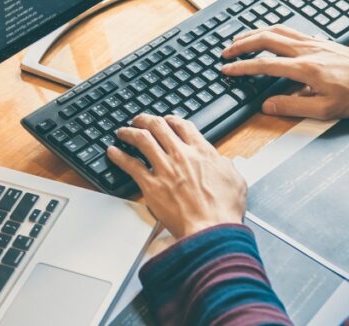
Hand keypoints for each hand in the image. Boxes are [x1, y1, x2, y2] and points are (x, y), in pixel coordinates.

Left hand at [107, 114, 246, 238]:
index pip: (183, 126)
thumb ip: (226, 165)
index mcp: (202, 152)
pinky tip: (112, 152)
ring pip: (142, 139)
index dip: (172, 120)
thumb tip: (221, 161)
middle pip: (159, 126)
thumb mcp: (235, 180)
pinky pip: (131, 165)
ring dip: (130, 132)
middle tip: (139, 120)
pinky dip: (119, 156)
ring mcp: (165, 169)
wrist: (212, 229)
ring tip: (122, 132)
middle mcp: (181, 155)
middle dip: (146, 120)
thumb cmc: (223, 211)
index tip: (167, 120)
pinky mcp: (151, 186)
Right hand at [221, 25, 348, 118]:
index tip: (227, 70)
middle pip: (265, 39)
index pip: (264, 65)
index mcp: (304, 68)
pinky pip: (290, 30)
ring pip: (277, 30)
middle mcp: (306, 50)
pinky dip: (273, 30)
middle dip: (241, 44)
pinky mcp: (320, 41)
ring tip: (240, 39)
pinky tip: (270, 35)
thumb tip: (267, 105)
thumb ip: (293, 106)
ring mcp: (313, 43)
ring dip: (255, 33)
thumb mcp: (324, 109)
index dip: (242, 68)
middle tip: (226, 52)